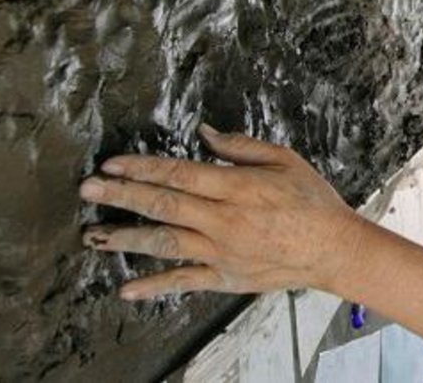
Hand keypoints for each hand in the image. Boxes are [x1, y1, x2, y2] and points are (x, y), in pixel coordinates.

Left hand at [80, 125, 358, 299]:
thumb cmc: (312, 200)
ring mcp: (222, 252)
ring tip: (92, 235)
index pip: (179, 174)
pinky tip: (126, 290)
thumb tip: (203, 133)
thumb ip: (240, 147)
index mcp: (237, 188)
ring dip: (126, 238)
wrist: (334, 248)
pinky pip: (184, 281)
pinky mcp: (225, 277)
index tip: (112, 164)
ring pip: (164, 243)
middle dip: (122, 196)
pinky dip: (154, 287)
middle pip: (163, 205)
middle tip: (88, 190)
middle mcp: (224, 221)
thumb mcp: (284, 159)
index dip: (142, 168)